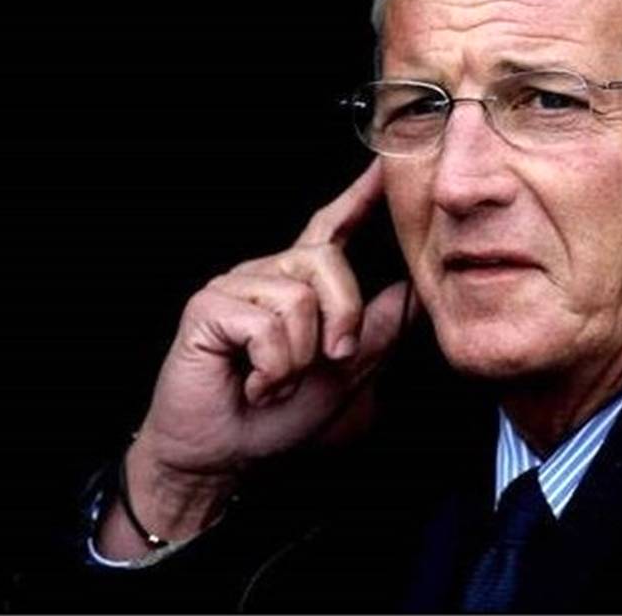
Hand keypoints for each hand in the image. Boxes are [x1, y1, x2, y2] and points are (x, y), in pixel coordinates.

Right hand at [101, 160, 413, 553]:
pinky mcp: (209, 307)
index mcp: (300, 286)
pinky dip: (272, 368)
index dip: (358, 196)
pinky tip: (253, 384)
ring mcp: (236, 287)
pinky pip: (266, 326)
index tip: (382, 165)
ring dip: (298, 359)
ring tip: (275, 379)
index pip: (332, 229)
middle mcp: (268, 275)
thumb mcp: (345, 374)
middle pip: (327, 260)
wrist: (222, 455)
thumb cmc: (276, 418)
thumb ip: (378, 331)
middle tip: (328, 361)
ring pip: (299, 299)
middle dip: (342, 318)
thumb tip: (412, 290)